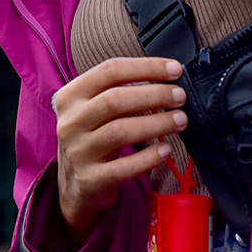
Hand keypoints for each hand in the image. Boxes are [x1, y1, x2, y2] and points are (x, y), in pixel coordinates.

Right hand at [52, 57, 187, 240]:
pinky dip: (148, 158)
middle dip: (155, 95)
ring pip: (120, 131)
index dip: (146, 67)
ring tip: (180, 120)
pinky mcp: (90, 179)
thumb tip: (163, 77)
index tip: (175, 69)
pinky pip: (123, 167)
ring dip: (157, 123)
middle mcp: (70, 122)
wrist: (76, 184)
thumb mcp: (94, 109)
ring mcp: (78, 152)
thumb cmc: (94, 136)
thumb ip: (120, 90)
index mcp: (70, 96)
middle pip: (115, 100)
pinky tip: (166, 150)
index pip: (109, 71)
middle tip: (180, 97)